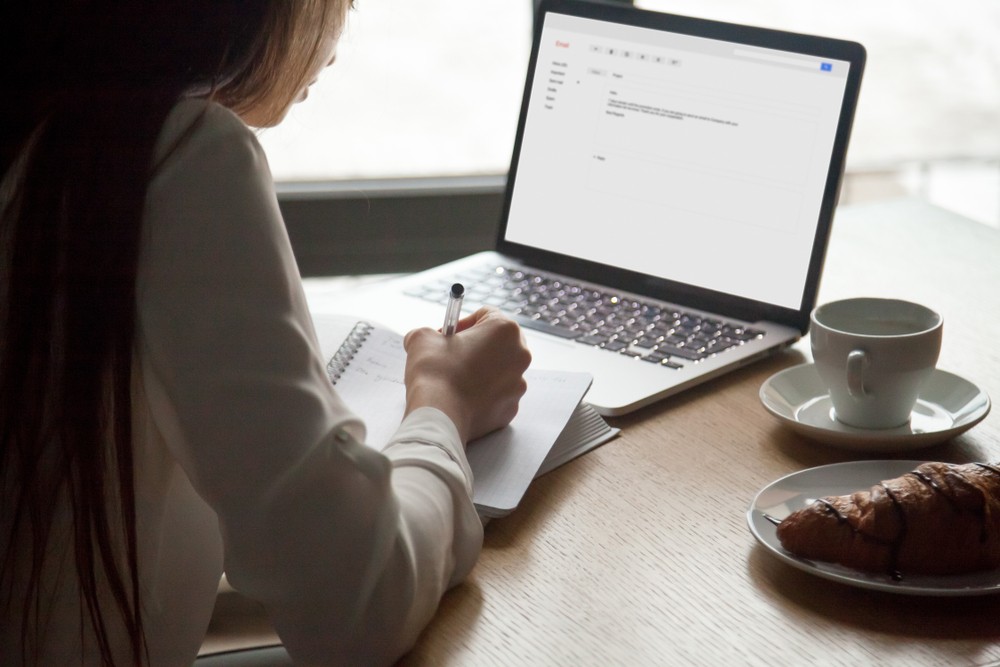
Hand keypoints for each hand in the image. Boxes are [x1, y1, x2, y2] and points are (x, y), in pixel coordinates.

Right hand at [402, 307, 530, 442]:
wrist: (439, 415)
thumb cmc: (435, 372)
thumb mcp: (422, 338)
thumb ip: (429, 332)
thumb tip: (427, 339)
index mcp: (505, 330)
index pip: (486, 315)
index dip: (463, 323)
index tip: (448, 336)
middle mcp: (520, 355)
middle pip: (498, 343)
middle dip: (476, 347)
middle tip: (453, 355)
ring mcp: (518, 385)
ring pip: (499, 370)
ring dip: (481, 371)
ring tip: (455, 379)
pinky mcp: (511, 408)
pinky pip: (497, 395)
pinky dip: (483, 394)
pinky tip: (462, 397)